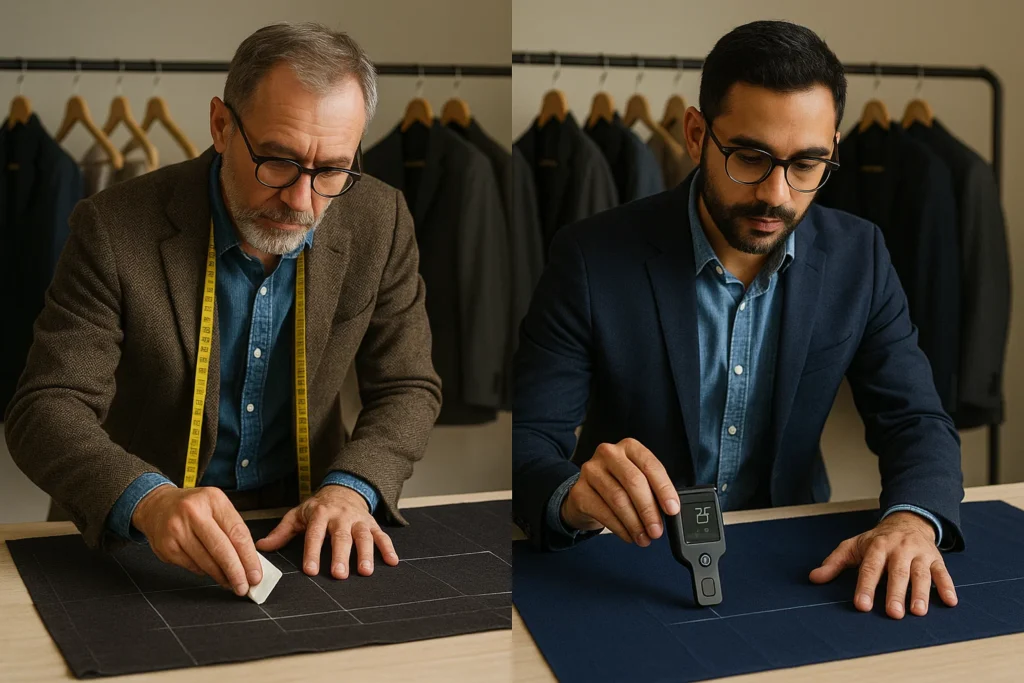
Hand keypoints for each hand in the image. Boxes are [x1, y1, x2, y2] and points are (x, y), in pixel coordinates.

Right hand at [132, 486, 262, 596]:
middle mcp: (193, 513)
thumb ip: (233, 530)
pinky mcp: (166, 547)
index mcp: (213, 499)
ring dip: (221, 576)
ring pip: (206, 562)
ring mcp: (177, 530)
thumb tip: (249, 562)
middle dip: (235, 572)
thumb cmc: (193, 508)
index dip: (248, 557)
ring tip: (230, 582)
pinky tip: (210, 570)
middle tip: (244, 587)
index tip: (255, 574)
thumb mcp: (216, 506)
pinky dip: (204, 572)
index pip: (237, 532)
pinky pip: (192, 566)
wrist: (156, 506)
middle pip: (221, 549)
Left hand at [256, 485, 398, 578]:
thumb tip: (262, 547)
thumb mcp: (298, 515)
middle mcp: (341, 516)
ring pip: (363, 536)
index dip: (312, 552)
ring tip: (365, 571)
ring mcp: (358, 520)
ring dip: (366, 553)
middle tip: (339, 574)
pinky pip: (382, 535)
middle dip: (341, 556)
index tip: (311, 570)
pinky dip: (389, 548)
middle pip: (341, 537)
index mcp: (320, 514)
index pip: (315, 534)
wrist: (344, 489)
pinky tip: (392, 561)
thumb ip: (282, 532)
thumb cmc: (318, 508)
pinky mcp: (372, 523)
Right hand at [560, 438, 680, 545]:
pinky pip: (603, 512)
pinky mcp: (579, 491)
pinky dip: (620, 528)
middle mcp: (609, 453)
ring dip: (634, 523)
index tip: (672, 509)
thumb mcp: (637, 480)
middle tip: (656, 531)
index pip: (650, 465)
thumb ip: (653, 490)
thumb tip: (670, 511)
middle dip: (648, 510)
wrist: (586, 494)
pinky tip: (628, 535)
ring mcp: (591, 471)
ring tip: (644, 538)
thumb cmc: (618, 485)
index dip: (664, 489)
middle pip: (633, 481)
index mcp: (629, 447)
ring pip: (618, 499)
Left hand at [809, 511, 957, 618]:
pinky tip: (950, 602)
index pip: (870, 568)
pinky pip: (943, 573)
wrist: (906, 521)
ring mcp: (919, 554)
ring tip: (918, 611)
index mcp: (876, 546)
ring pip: (920, 574)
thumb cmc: (876, 540)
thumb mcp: (853, 546)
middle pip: (897, 572)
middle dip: (895, 593)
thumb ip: (834, 562)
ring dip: (921, 593)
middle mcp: (899, 549)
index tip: (861, 605)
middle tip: (893, 613)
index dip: (865, 586)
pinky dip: (947, 587)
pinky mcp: (936, 559)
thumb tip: (814, 578)